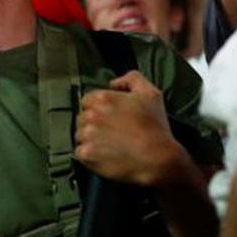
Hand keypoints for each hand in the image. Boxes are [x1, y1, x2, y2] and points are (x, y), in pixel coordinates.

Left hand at [76, 71, 187, 188]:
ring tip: (108, 144)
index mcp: (103, 98)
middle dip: (94, 123)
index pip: (88, 100)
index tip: (109, 117)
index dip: (99, 108)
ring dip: (90, 138)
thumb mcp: (151, 93)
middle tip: (111, 132)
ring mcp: (87, 135)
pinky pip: (79, 152)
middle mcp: (92, 115)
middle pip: (83, 117)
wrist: (157, 158)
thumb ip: (132, 79)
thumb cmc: (155, 127)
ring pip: (80, 134)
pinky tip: (104, 155)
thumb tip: (114, 83)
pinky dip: (89, 154)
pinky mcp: (86, 154)